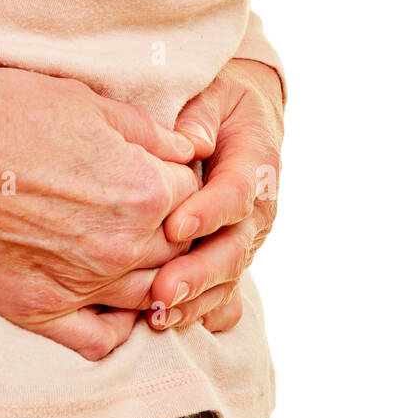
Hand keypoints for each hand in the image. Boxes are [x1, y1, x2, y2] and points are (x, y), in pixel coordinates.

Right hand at [0, 66, 199, 359]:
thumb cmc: (9, 113)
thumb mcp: (90, 104)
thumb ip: (152, 134)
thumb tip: (194, 148)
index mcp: (145, 193)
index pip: (196, 202)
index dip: (183, 189)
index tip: (165, 181)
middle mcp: (123, 246)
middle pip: (179, 253)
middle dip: (175, 235)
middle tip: (151, 219)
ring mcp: (83, 284)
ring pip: (149, 298)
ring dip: (154, 281)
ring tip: (138, 261)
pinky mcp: (40, 310)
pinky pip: (100, 341)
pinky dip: (116, 330)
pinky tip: (113, 308)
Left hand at [148, 58, 284, 332]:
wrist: (243, 118)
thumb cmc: (220, 103)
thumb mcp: (214, 93)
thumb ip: (201, 115)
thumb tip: (193, 140)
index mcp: (257, 164)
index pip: (238, 193)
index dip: (210, 212)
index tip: (175, 227)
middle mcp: (258, 209)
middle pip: (234, 248)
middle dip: (199, 272)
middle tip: (164, 289)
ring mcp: (246, 238)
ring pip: (228, 276)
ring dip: (196, 299)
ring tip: (158, 314)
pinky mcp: (231, 257)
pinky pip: (223, 292)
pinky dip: (201, 311)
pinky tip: (171, 323)